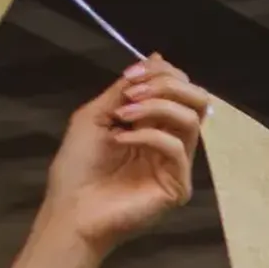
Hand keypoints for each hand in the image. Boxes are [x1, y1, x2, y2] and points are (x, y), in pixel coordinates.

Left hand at [33, 61, 208, 256]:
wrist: (70, 211)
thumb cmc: (77, 168)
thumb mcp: (96, 115)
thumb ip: (124, 89)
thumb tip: (155, 56)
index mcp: (155, 124)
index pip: (180, 89)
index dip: (162, 72)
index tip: (130, 75)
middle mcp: (171, 141)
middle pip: (197, 100)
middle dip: (167, 84)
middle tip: (133, 91)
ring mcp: (177, 165)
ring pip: (192, 119)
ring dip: (156, 105)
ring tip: (124, 114)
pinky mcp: (177, 186)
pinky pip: (176, 148)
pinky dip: (147, 135)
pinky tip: (121, 140)